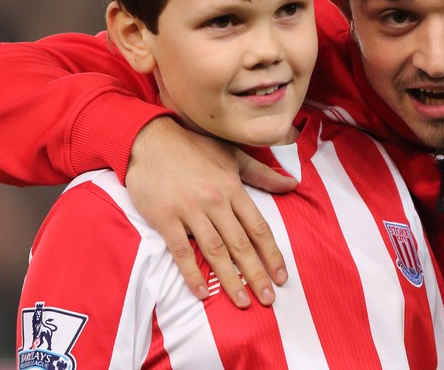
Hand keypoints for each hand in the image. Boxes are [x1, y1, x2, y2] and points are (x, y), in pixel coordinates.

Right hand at [126, 117, 297, 306]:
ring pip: (215, 251)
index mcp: (233, 188)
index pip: (258, 227)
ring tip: (243, 302)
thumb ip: (263, 174)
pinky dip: (192, 273)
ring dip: (230, 279)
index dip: (272, 254)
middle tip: (268, 299)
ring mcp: (190, 211)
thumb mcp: (233, 156)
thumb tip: (293, 183)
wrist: (150, 140)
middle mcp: (215, 201)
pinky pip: (181, 251)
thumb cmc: (195, 148)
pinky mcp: (165, 218)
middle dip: (257, 273)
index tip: (282, 276)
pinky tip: (202, 293)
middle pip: (241, 244)